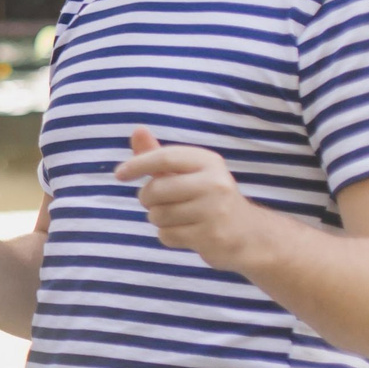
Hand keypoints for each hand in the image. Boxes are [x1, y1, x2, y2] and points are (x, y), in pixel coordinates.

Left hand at [116, 127, 270, 270]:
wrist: (249, 234)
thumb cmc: (208, 198)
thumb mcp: (187, 173)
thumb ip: (158, 154)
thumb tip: (137, 130)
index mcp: (208, 162)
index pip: (164, 157)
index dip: (137, 164)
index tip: (119, 174)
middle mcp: (215, 183)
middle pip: (155, 190)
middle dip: (148, 199)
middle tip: (163, 202)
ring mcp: (216, 210)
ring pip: (158, 215)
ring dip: (160, 219)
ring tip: (181, 217)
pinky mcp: (212, 236)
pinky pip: (167, 235)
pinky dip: (169, 236)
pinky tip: (188, 233)